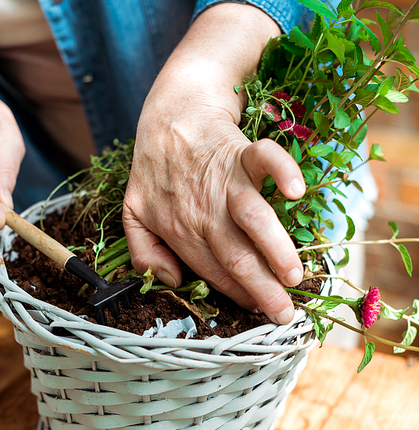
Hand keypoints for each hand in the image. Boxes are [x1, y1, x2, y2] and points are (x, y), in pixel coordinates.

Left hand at [123, 4, 304, 323]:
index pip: (213, 273)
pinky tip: (295, 189)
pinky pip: (264, 158)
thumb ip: (143, 253)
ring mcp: (223, 181)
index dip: (237, 297)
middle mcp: (203, 212)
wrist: (170, 114)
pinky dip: (281, 170)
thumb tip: (172, 281)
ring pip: (252, 219)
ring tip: (294, 275)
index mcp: (179, 231)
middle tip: (285, 314)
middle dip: (262, 291)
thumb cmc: (156, 170)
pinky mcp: (240, 151)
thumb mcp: (135, 214)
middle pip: (235, 257)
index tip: (259, 315)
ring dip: (275, 248)